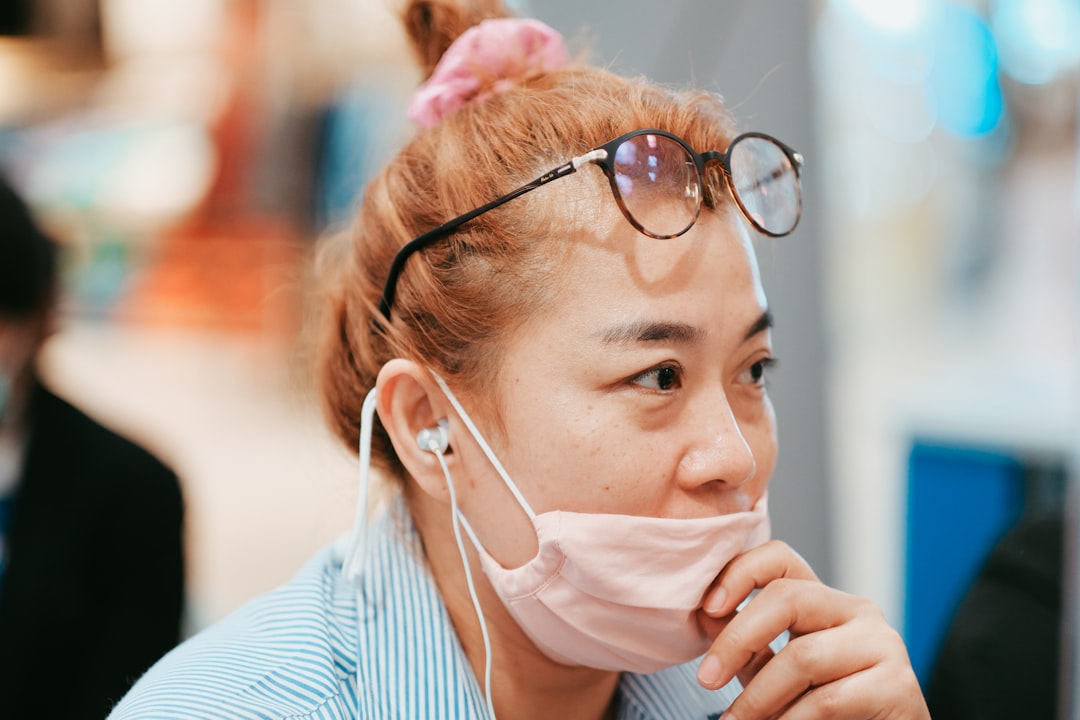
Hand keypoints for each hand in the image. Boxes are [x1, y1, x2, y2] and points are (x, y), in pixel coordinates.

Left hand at [695, 540, 928, 719]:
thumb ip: (748, 644)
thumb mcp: (775, 673)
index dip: (739, 572)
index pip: (780, 559)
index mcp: (823, 601)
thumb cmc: (825, 713)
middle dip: (738, 639)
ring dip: (759, 698)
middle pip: (788, 597)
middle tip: (708, 678)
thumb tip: (706, 616)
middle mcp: (857, 611)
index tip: (707, 609)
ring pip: (803, 656)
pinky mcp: (897, 685)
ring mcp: (882, 644)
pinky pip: (827, 700)